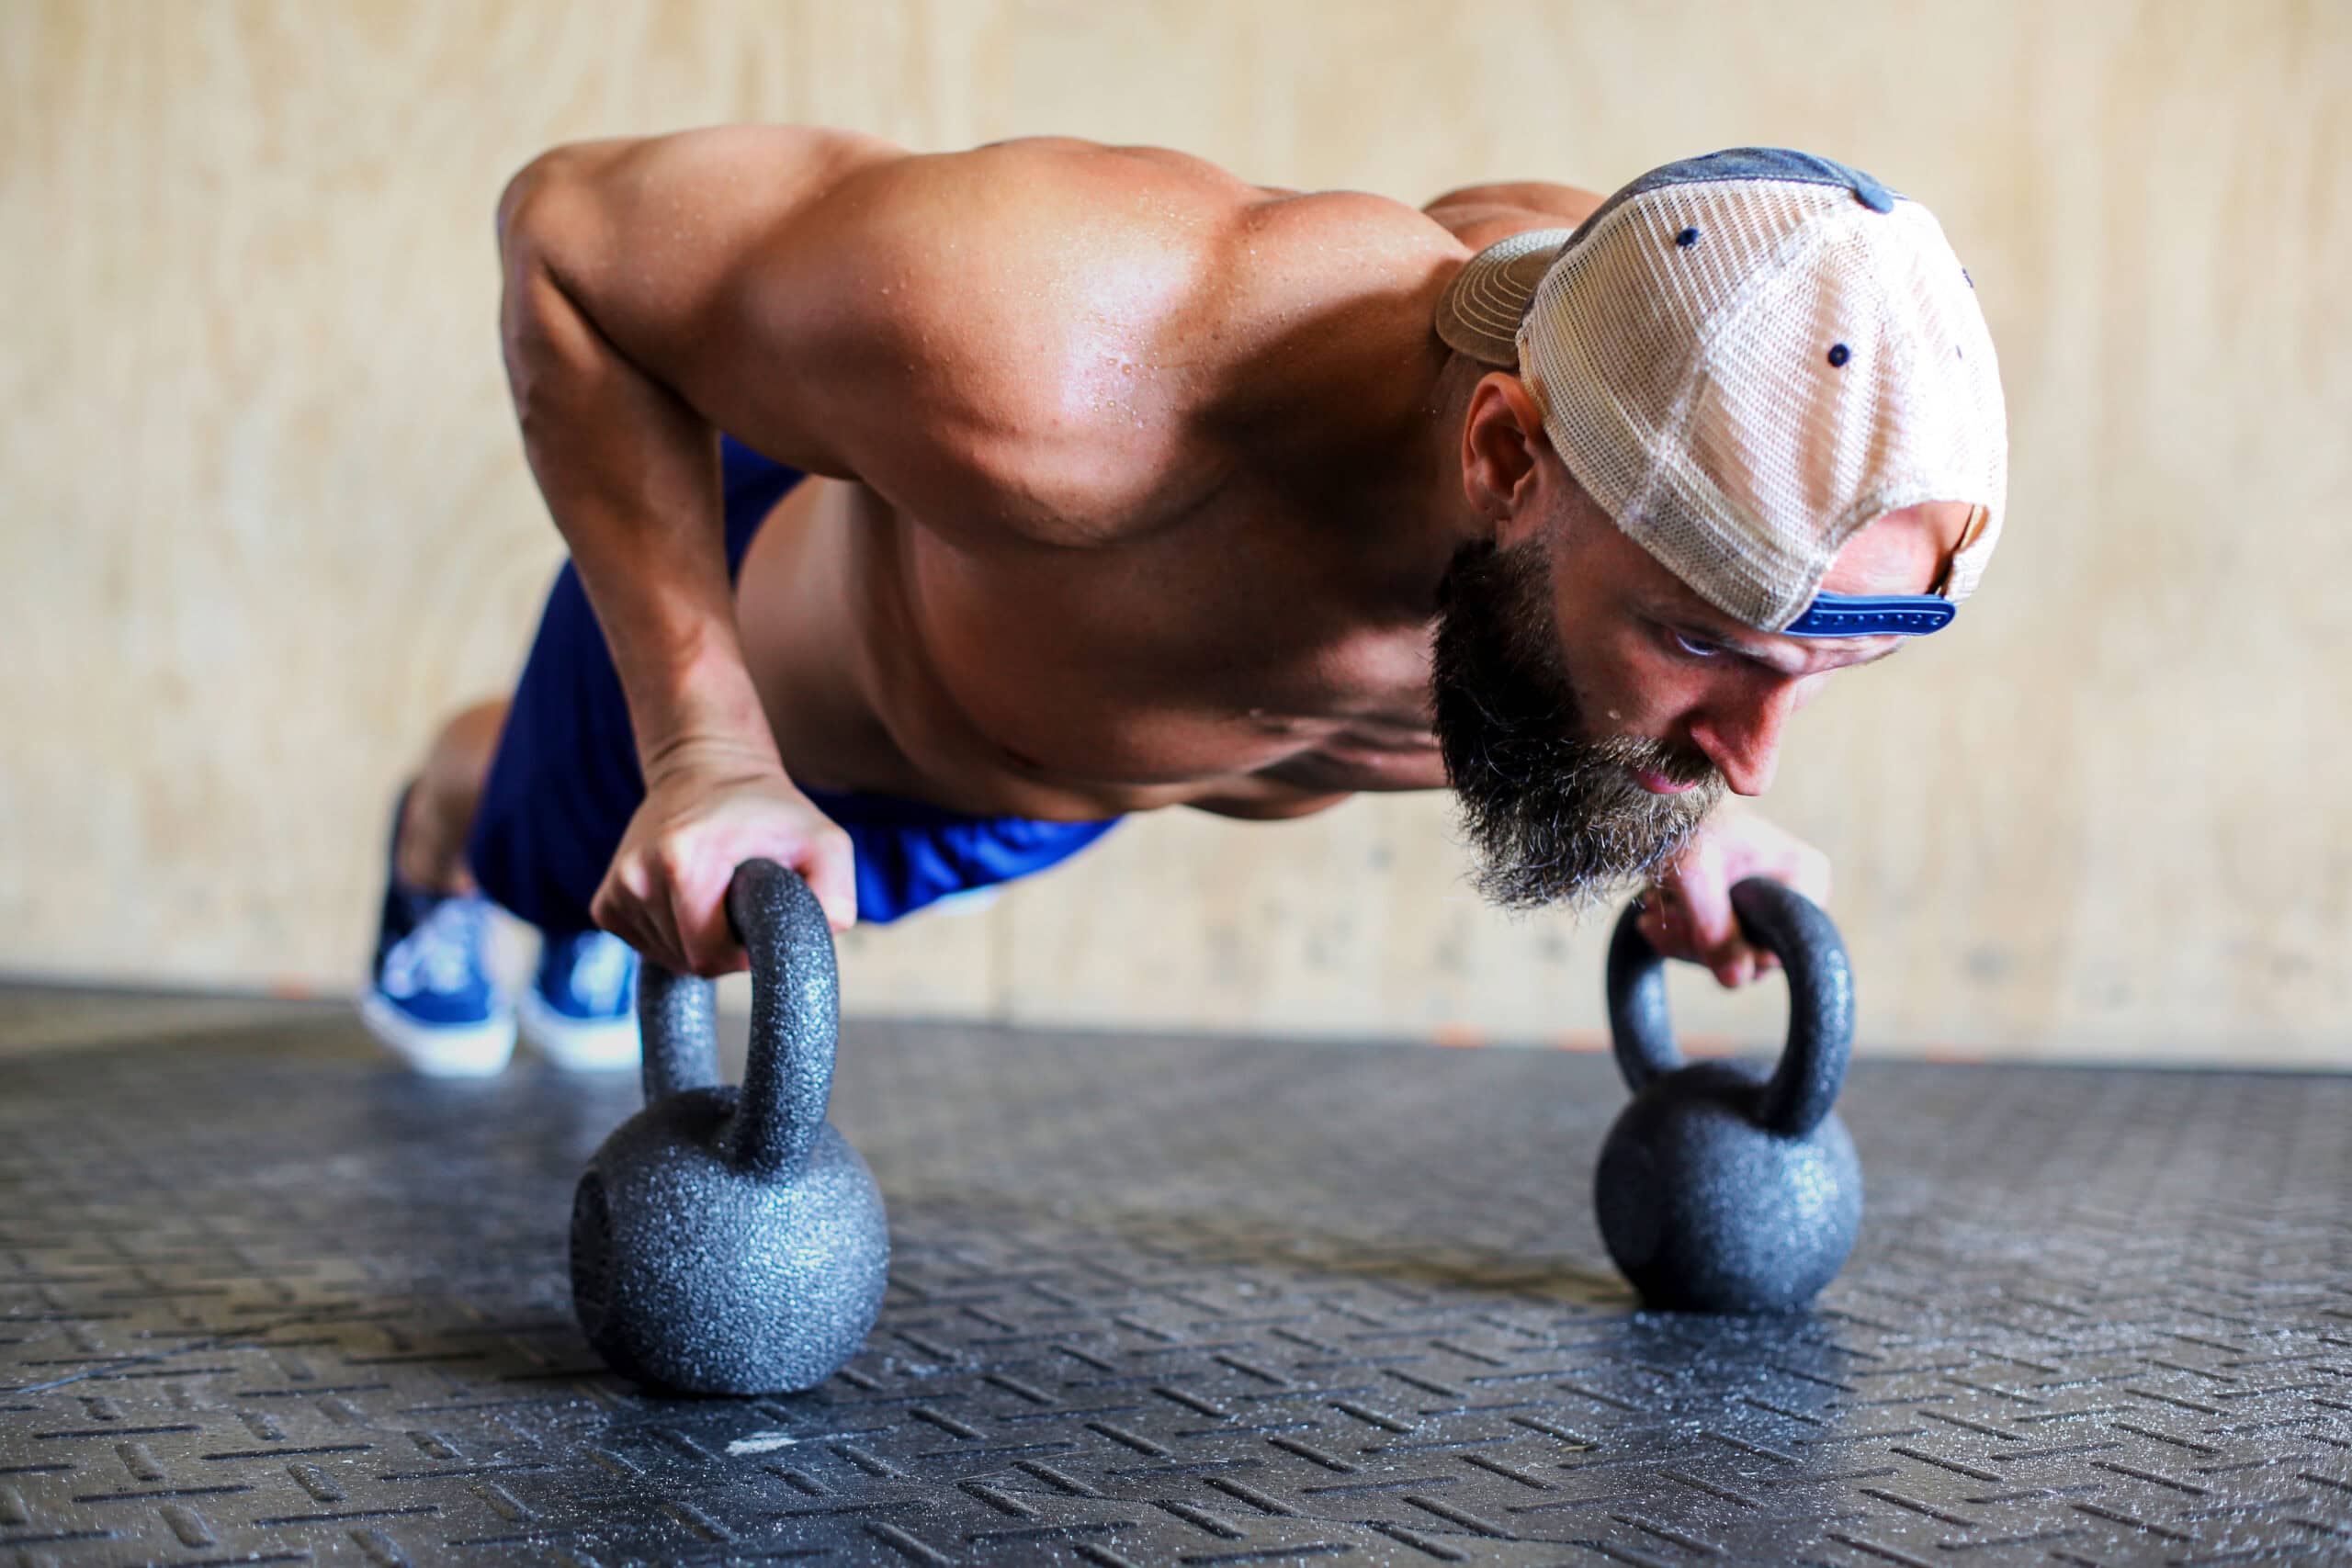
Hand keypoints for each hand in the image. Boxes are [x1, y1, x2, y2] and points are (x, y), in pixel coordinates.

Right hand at [591, 738, 857, 975]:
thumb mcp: (824, 843)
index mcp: (683, 861)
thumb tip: (819, 941)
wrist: (707, 770)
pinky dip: (673, 936)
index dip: (743, 952)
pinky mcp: (605, 902)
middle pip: (688, 962)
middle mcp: (638, 875)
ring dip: (698, 940)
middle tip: (739, 900)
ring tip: (714, 892)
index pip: (710, 957)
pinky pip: (645, 947)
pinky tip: (688, 899)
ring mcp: (616, 889)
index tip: (756, 915)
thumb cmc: (769, 811)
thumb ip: (833, 898)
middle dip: (722, 946)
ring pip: (667, 958)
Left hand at [1634, 800, 1830, 988]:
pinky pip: (1716, 940)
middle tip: (1662, 917)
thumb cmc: (1683, 821)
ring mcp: (1769, 902)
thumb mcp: (1695, 876)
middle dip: (1699, 944)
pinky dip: (1683, 933)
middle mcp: (1797, 893)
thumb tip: (1737, 981)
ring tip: (1654, 907)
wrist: (1662, 793)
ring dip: (1683, 939)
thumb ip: (1715, 928)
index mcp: (1805, 878)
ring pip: (1730, 953)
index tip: (1691, 931)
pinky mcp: (1742, 907)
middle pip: (1752, 954)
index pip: (1780, 949)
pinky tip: (1657, 912)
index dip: (1734, 952)